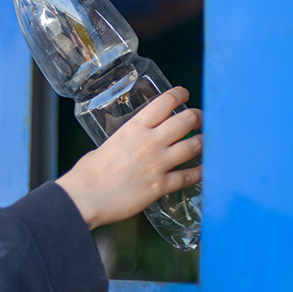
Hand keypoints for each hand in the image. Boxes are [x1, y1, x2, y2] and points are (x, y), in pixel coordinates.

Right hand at [55, 87, 202, 229]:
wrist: (87, 197)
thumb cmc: (89, 172)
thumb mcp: (108, 144)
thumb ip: (125, 140)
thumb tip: (130, 144)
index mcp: (135, 127)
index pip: (164, 102)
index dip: (179, 95)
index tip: (184, 94)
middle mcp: (151, 142)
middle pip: (186, 121)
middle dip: (198, 117)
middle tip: (200, 119)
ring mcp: (158, 164)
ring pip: (193, 146)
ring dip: (203, 142)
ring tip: (205, 141)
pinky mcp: (161, 186)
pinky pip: (188, 176)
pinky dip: (199, 172)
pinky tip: (203, 170)